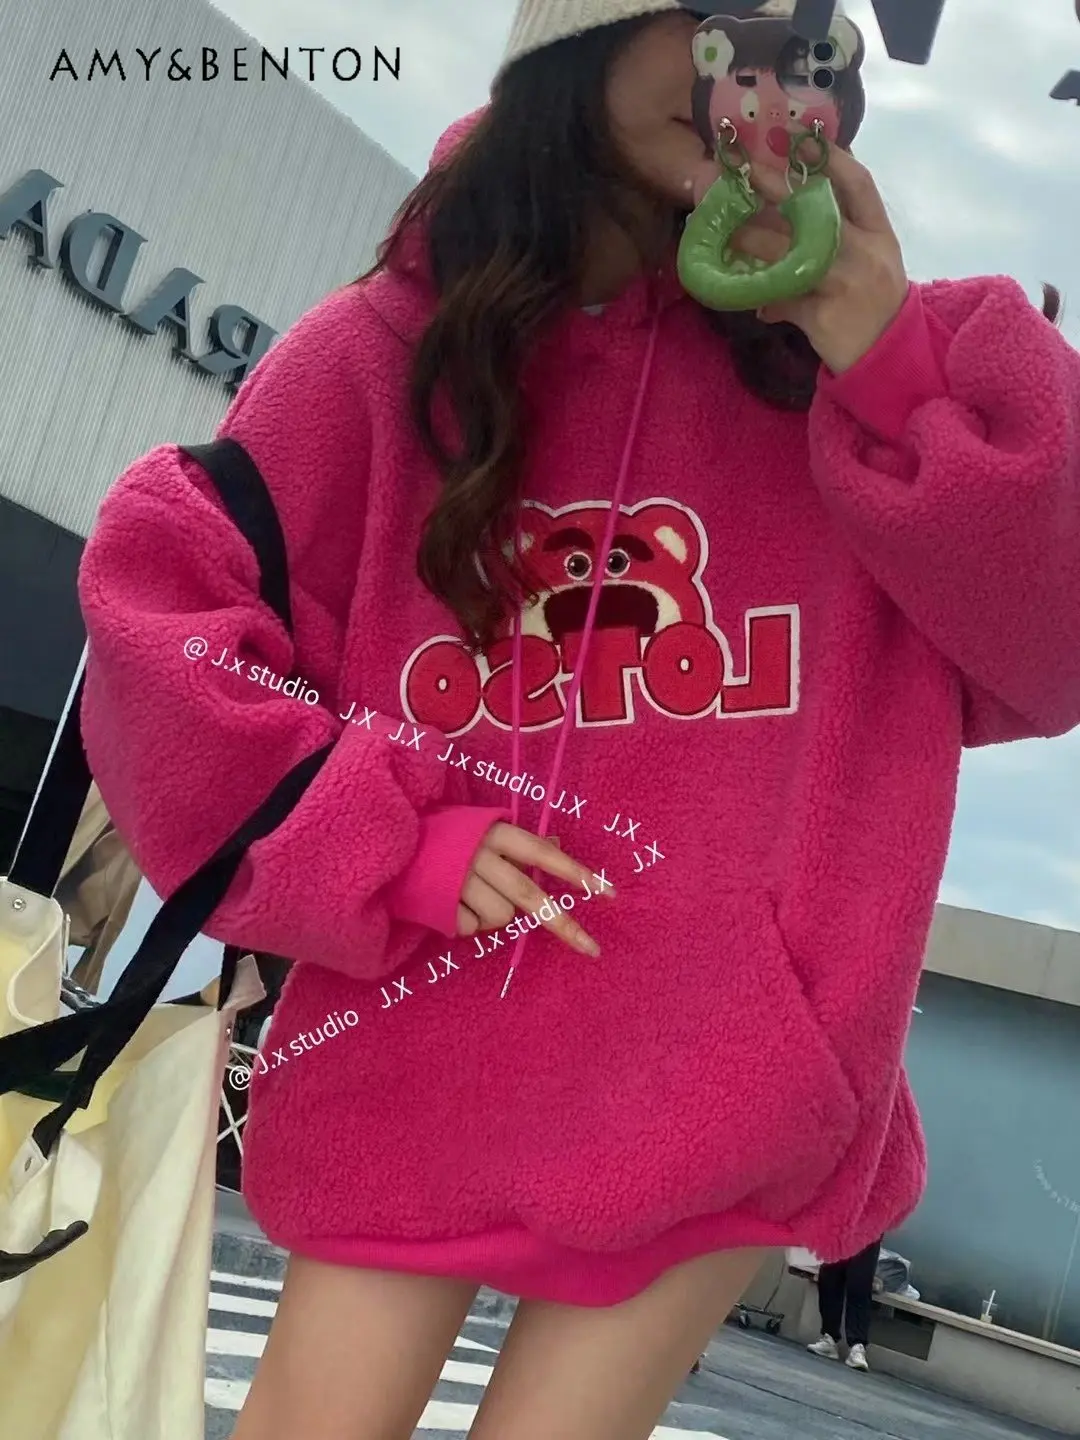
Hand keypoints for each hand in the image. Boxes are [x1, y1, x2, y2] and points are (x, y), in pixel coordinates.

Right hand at [456, 822, 612, 956]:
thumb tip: (560, 846)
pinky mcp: (442, 906)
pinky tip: (454, 904)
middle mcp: (480, 857)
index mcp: (495, 833)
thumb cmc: (447, 837)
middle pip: (529, 896)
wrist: (391, 847)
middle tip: (592, 948)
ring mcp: (460, 882)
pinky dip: (469, 922)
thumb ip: (519, 843)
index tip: (608, 893)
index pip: (543, 854)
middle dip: (563, 924)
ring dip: (495, 916)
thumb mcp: (483, 829)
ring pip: (501, 918)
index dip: (576, 873)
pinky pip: (473, 927)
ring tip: (473, 897)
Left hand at [727, 147, 909, 373]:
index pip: (859, 184)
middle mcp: (864, 252)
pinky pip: (783, 301)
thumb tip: (799, 209)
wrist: (889, 359)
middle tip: (745, 171)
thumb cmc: (876, 305)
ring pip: (790, 254)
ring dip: (753, 243)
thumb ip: (843, 235)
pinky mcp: (823, 315)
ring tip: (726, 235)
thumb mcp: (873, 262)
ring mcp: (844, 282)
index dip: (831, 158)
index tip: (799, 137)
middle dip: (777, 188)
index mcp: (880, 234)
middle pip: (815, 212)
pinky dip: (765, 302)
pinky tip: (751, 304)